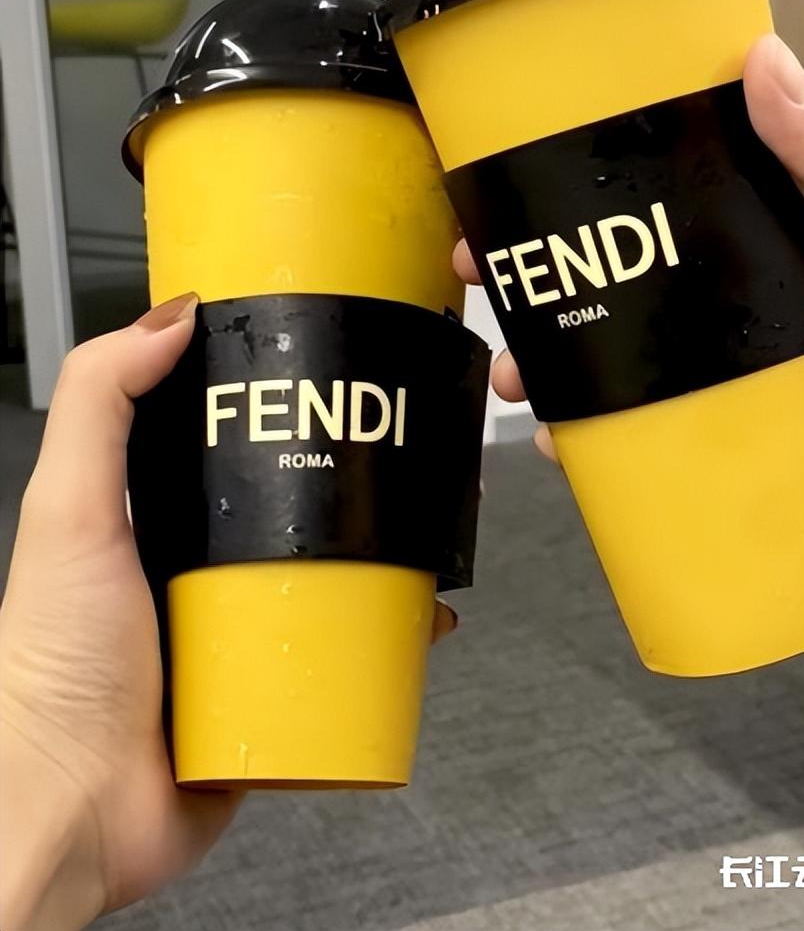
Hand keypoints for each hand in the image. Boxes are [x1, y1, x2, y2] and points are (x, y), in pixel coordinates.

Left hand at [0, 292, 458, 929]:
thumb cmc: (52, 670)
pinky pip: (351, 656)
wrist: (75, 810)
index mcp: (163, 521)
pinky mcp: (279, 692)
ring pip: (336, 577)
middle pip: (300, 507)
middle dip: (356, 483)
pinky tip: (424, 622)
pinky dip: (393, 639)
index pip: (234, 440)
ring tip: (426, 531)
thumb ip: (98, 405)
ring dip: (386, 558)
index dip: (281, 405)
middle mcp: (210, 570)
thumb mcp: (69, 512)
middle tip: (402, 457)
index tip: (332, 372)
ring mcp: (247, 633)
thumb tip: (169, 318)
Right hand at [455, 34, 803, 514]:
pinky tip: (567, 440)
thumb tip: (766, 62)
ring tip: (520, 373)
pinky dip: (607, 437)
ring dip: (562, 364)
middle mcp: (730, 289)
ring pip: (624, 356)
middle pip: (619, 278)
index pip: (656, 190)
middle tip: (486, 279)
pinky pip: (657, 428)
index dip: (584, 182)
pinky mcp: (735, 425)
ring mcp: (727, 359)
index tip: (519, 178)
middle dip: (546, 281)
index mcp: (758, 225)